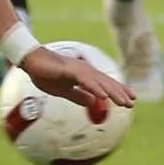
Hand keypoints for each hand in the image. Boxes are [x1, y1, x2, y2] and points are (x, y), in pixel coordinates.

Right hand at [19, 45, 135, 109]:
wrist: (30, 61)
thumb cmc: (45, 73)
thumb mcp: (63, 90)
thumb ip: (78, 96)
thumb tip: (93, 103)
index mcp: (84, 75)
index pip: (105, 84)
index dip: (118, 91)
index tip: (131, 100)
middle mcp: (84, 70)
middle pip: (106, 83)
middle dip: (120, 93)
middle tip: (133, 103)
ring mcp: (78, 70)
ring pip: (100, 82)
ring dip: (113, 92)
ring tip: (124, 103)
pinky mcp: (69, 71)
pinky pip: (85, 81)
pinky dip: (95, 88)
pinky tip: (103, 97)